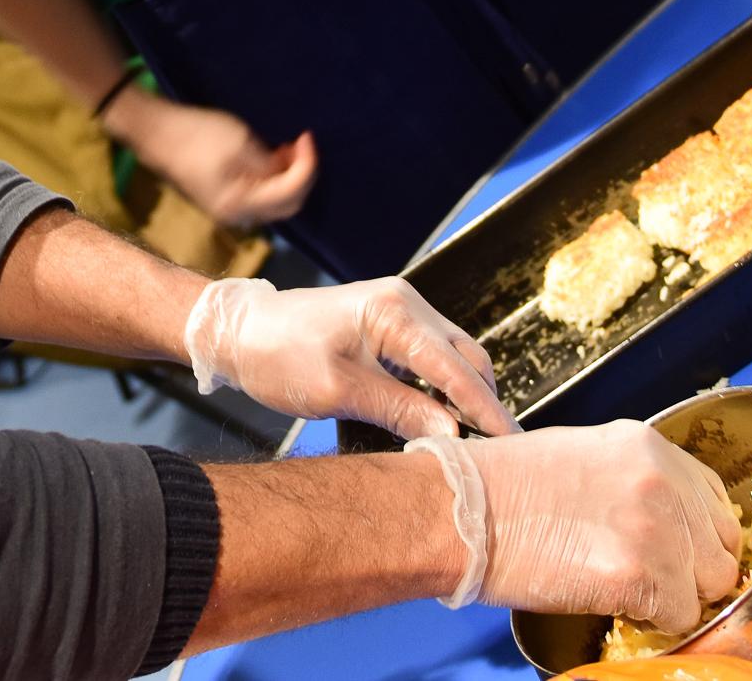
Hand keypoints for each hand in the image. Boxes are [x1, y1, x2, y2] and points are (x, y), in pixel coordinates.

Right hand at [101, 87, 315, 226]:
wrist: (156, 133)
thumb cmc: (195, 134)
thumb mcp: (239, 141)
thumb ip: (268, 162)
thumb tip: (285, 170)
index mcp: (241, 203)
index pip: (291, 193)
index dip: (307, 166)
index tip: (307, 138)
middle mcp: (237, 215)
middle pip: (287, 205)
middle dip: (302, 175)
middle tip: (302, 144)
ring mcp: (228, 209)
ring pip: (273, 202)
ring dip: (288, 177)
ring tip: (288, 148)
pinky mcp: (222, 199)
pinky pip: (258, 196)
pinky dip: (271, 179)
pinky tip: (271, 157)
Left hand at [183, 276, 520, 438]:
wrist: (239, 331)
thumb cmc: (279, 356)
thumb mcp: (338, 391)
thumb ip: (398, 409)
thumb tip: (452, 433)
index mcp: (395, 312)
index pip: (457, 368)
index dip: (486, 409)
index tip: (512, 443)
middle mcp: (405, 303)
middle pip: (465, 357)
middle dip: (484, 401)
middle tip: (504, 448)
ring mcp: (397, 309)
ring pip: (452, 355)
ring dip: (466, 393)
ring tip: (480, 439)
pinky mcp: (386, 323)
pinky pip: (430, 355)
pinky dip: (444, 384)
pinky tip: (446, 416)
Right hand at [407, 421, 741, 628]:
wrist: (461, 511)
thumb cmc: (502, 486)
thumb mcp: (582, 456)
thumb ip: (634, 479)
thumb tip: (663, 518)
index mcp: (648, 446)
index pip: (714, 500)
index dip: (697, 534)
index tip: (678, 551)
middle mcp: (663, 482)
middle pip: (721, 548)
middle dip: (692, 569)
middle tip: (648, 575)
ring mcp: (658, 529)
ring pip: (708, 587)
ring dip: (675, 596)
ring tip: (624, 586)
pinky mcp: (642, 576)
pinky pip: (680, 618)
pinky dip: (652, 620)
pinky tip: (612, 599)